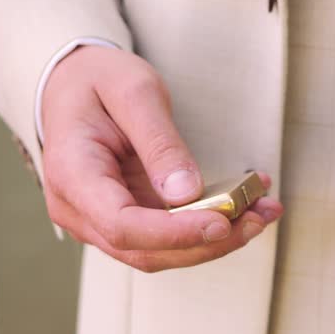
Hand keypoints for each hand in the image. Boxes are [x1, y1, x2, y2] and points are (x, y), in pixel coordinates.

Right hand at [41, 46, 281, 271]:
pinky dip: (207, 226)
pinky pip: (166, 236)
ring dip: (214, 241)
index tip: (222, 222)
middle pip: (144, 250)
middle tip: (258, 217)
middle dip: (207, 242)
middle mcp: (79, 209)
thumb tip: (187, 193)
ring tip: (262, 212)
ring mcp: (99, 220)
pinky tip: (246, 206)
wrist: (74, 84)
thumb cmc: (97, 81)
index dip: (174, 233)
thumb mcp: (133, 92)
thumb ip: (159, 142)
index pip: (121, 225)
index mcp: (72, 174)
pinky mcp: (125, 219)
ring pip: (159, 252)